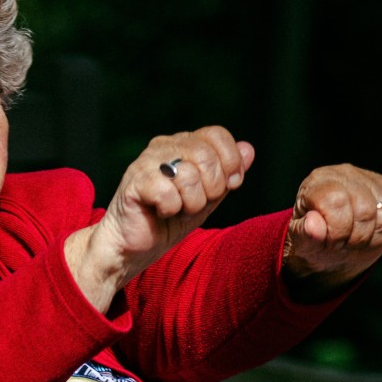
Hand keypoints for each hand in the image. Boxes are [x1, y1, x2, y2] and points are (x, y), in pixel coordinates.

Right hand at [67, 126, 252, 311]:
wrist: (133, 246)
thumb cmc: (169, 221)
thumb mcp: (208, 198)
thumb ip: (227, 175)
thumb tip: (248, 149)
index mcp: (182, 145)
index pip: (217, 135)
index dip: (231, 162)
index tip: (229, 185)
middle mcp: (163, 147)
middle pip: (206, 156)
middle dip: (211, 189)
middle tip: (195, 204)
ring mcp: (146, 162)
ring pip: (189, 175)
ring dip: (190, 204)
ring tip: (176, 210)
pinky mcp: (134, 181)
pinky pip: (168, 193)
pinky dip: (170, 210)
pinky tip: (159, 212)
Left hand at [282, 163, 381, 297]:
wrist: (330, 238)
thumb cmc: (312, 238)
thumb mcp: (301, 240)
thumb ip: (304, 234)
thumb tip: (314, 224)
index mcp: (318, 182)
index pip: (336, 202)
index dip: (337, 230)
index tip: (332, 243)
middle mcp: (344, 173)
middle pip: (365, 210)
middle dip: (356, 238)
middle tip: (345, 245)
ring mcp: (370, 179)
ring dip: (374, 238)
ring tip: (356, 241)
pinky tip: (372, 235)